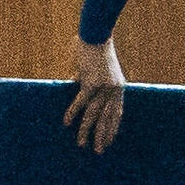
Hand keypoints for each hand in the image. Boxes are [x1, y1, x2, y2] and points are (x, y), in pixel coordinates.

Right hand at [62, 35, 126, 153]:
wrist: (96, 33)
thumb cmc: (95, 46)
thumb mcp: (95, 68)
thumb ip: (88, 79)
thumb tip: (75, 83)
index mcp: (118, 87)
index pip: (116, 113)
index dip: (112, 128)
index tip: (109, 141)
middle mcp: (113, 90)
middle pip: (107, 118)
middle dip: (102, 136)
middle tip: (98, 151)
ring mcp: (103, 87)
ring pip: (94, 114)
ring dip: (87, 130)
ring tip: (81, 144)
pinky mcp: (91, 82)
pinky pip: (81, 102)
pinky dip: (72, 112)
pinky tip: (66, 123)